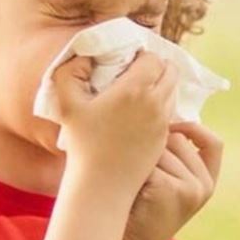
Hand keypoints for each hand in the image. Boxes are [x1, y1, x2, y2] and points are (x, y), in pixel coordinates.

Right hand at [50, 50, 178, 192]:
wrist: (102, 184)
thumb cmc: (82, 143)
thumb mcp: (66, 104)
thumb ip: (70, 72)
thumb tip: (84, 56)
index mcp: (135, 89)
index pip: (153, 58)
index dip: (142, 55)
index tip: (127, 61)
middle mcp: (155, 102)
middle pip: (171, 71)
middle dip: (158, 67)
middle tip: (138, 71)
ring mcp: (163, 121)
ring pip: (173, 91)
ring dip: (161, 85)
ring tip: (139, 90)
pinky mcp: (165, 137)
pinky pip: (170, 111)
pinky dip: (161, 105)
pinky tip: (141, 111)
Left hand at [119, 121, 223, 239]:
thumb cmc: (144, 209)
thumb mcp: (171, 183)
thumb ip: (177, 157)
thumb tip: (164, 113)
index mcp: (208, 181)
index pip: (214, 143)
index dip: (194, 128)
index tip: (172, 126)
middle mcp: (204, 184)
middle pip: (179, 139)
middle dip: (155, 145)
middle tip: (139, 169)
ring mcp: (190, 187)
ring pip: (161, 148)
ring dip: (142, 158)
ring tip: (134, 180)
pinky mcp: (170, 188)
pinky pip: (149, 160)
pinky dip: (135, 169)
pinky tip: (130, 187)